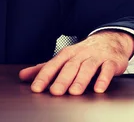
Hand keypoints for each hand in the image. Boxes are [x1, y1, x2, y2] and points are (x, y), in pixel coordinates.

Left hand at [19, 30, 133, 95]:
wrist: (109, 41)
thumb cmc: (82, 53)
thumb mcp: (63, 59)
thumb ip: (44, 68)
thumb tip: (23, 76)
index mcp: (66, 54)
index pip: (52, 65)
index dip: (43, 76)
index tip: (36, 88)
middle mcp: (79, 55)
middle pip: (69, 67)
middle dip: (61, 80)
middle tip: (54, 92)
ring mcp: (96, 57)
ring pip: (87, 68)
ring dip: (80, 80)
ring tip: (74, 92)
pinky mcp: (111, 62)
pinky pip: (107, 69)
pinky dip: (103, 79)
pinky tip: (98, 88)